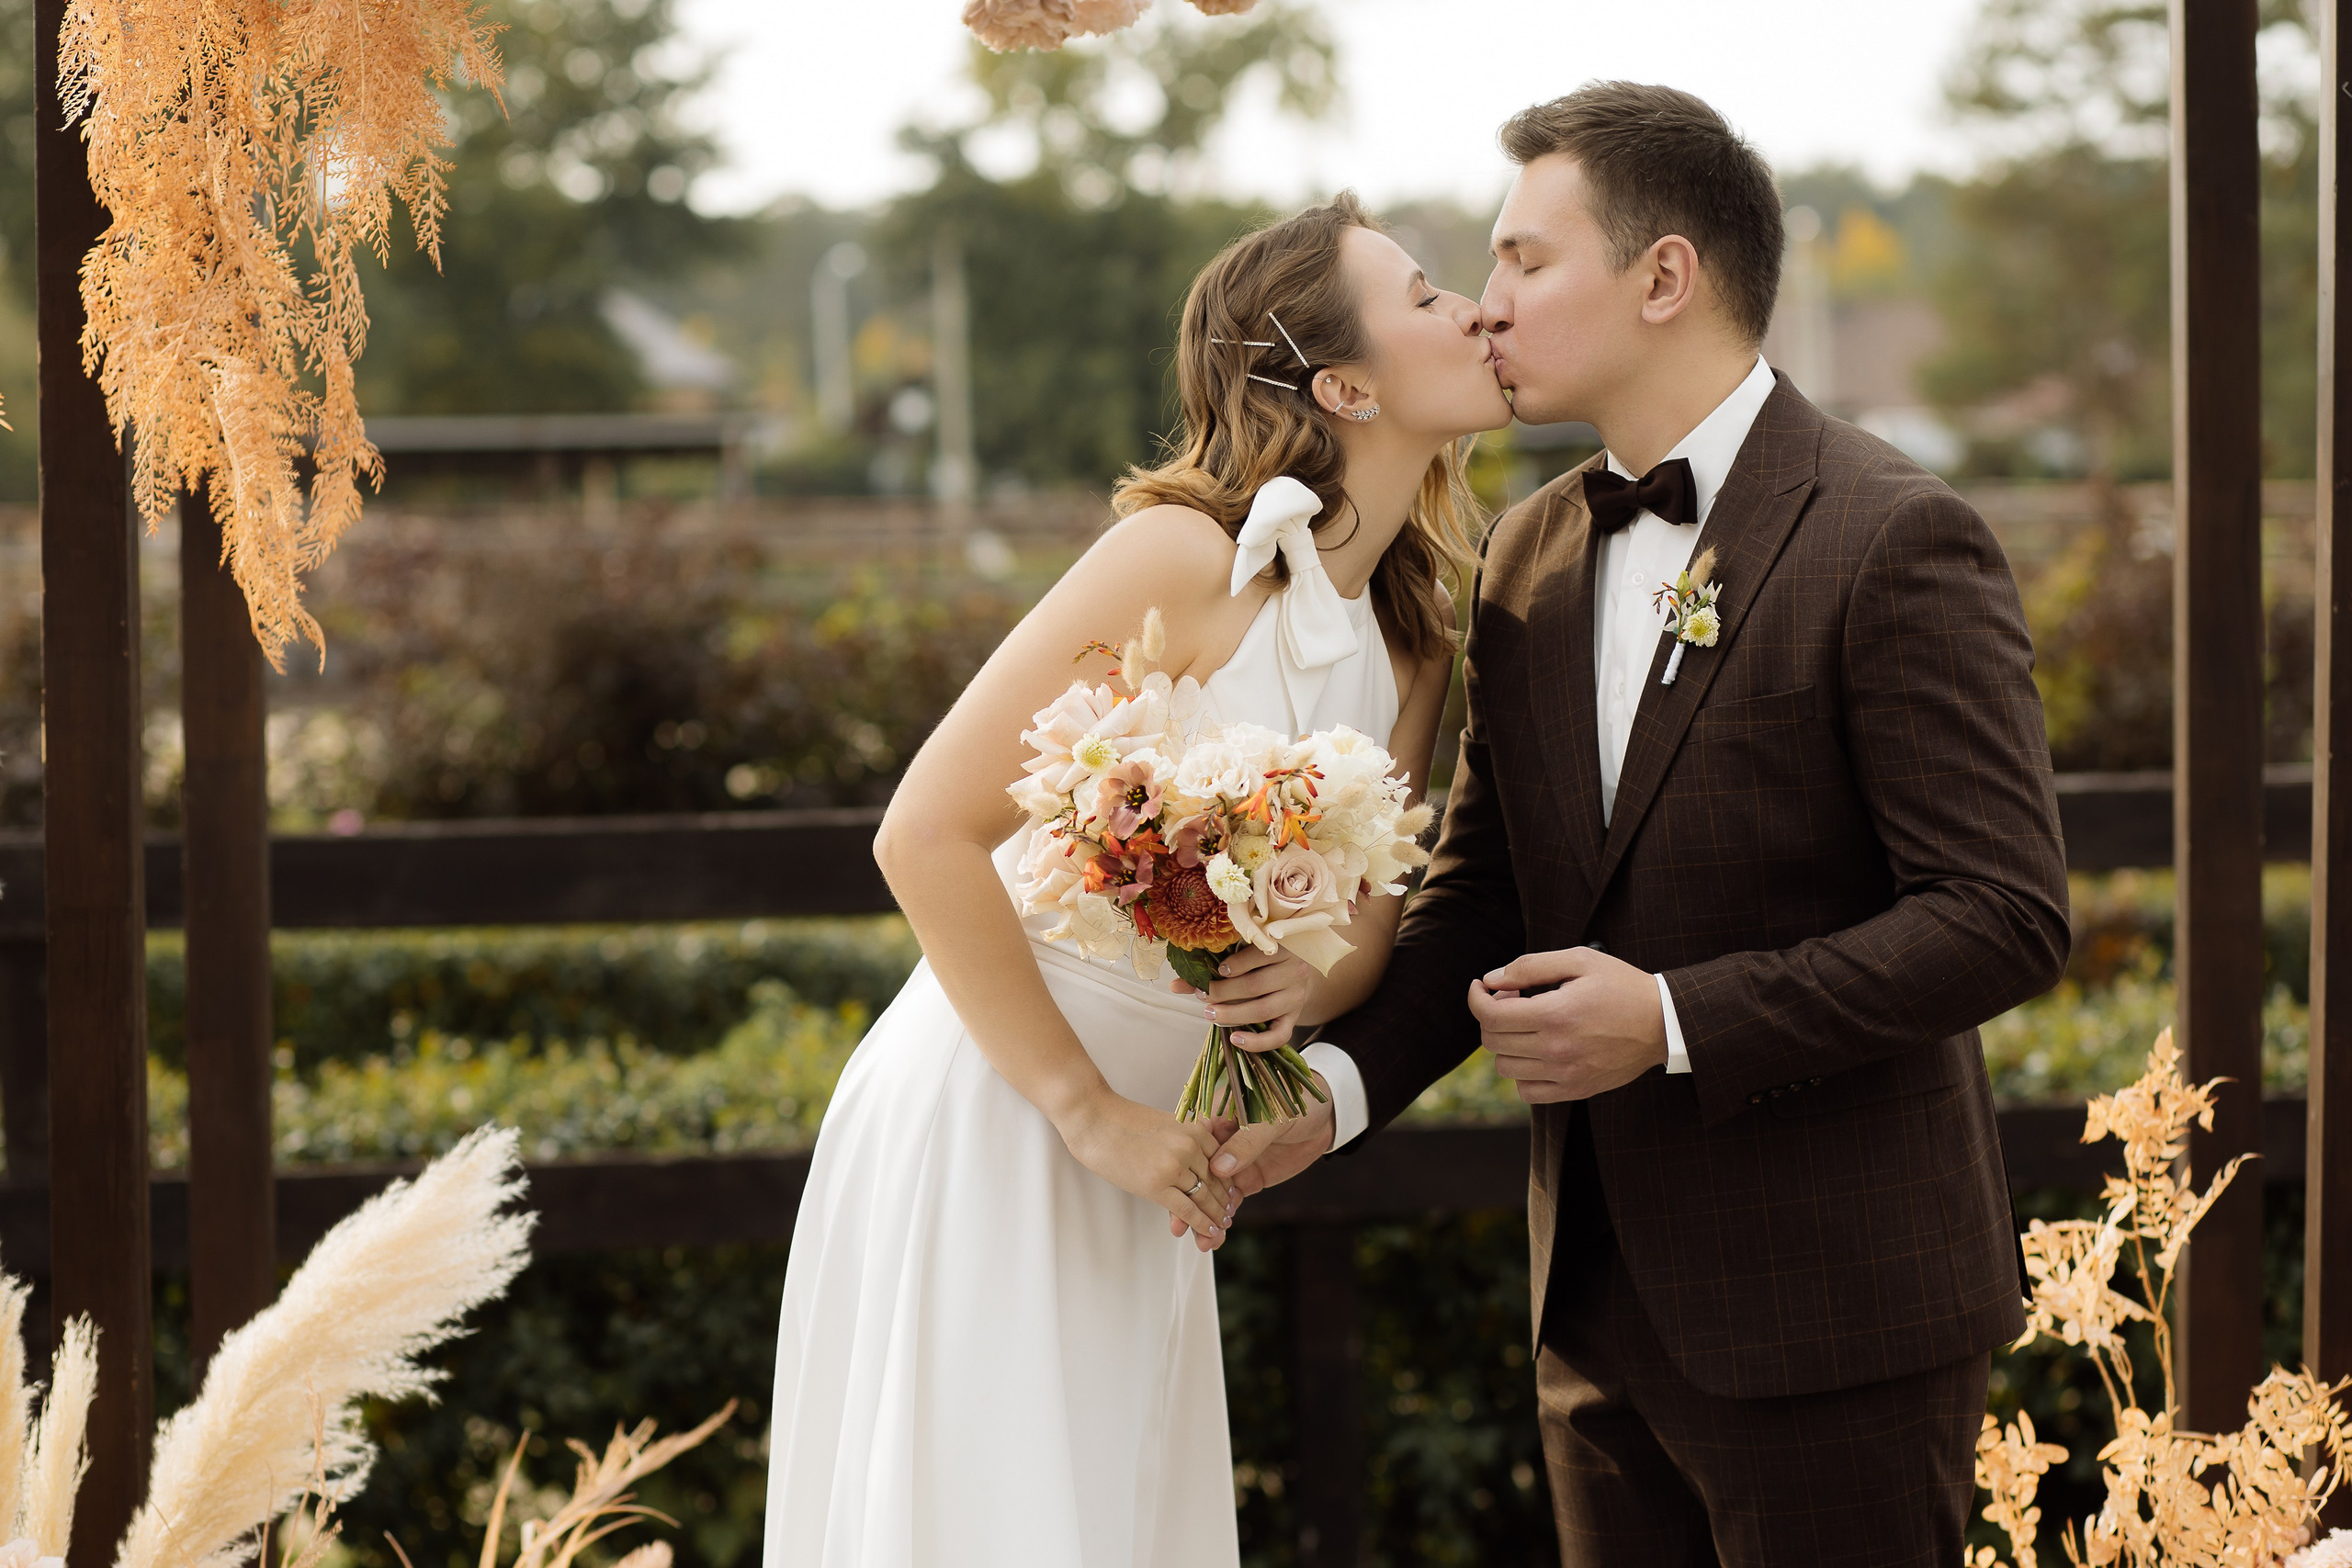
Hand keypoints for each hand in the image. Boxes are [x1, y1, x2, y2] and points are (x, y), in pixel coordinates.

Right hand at [1056, 1089, 1233, 1246]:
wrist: (1093, 1118)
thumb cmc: (1121, 1120)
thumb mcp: (1164, 1122)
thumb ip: (1184, 1139)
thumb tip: (1193, 1160)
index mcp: (1194, 1128)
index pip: (1221, 1161)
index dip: (1227, 1181)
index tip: (1232, 1194)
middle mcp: (1190, 1146)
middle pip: (1216, 1181)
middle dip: (1224, 1202)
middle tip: (1231, 1216)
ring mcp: (1175, 1165)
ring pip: (1204, 1197)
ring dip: (1216, 1216)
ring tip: (1223, 1227)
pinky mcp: (1157, 1184)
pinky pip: (1187, 1209)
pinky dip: (1201, 1223)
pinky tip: (1209, 1232)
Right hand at [1165, 1096, 1335, 1242]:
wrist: (1325, 1116)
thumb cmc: (1295, 1101)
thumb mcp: (1271, 1117)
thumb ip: (1247, 1140)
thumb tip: (1220, 1167)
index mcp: (1217, 1115)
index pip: (1191, 1144)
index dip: (1180, 1170)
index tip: (1173, 1194)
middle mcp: (1219, 1140)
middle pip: (1196, 1173)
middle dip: (1188, 1201)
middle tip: (1181, 1227)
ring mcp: (1233, 1161)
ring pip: (1211, 1191)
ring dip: (1204, 1216)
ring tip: (1202, 1242)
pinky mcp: (1247, 1177)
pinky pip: (1231, 1200)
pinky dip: (1223, 1217)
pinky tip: (1216, 1236)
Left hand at [1169, 944, 1317, 1049]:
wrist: (1296, 973)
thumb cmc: (1262, 961)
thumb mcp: (1242, 957)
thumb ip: (1211, 967)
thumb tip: (1173, 985)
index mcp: (1283, 947)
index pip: (1258, 955)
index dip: (1234, 965)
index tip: (1215, 972)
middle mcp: (1295, 971)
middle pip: (1255, 985)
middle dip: (1223, 992)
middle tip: (1201, 996)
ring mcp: (1296, 997)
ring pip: (1263, 1010)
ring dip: (1232, 1014)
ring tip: (1209, 1014)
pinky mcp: (1294, 1018)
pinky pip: (1279, 1036)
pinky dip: (1256, 1042)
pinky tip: (1235, 1039)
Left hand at [1469, 946, 1665, 1102]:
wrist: (1663, 1023)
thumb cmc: (1621, 985)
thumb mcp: (1579, 960)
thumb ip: (1530, 966)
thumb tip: (1491, 980)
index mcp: (1555, 1014)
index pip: (1489, 1015)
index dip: (1476, 998)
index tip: (1481, 987)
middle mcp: (1556, 1049)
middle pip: (1492, 1041)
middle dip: (1491, 1016)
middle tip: (1511, 1000)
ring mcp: (1565, 1075)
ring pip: (1505, 1067)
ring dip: (1506, 1043)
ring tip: (1526, 1025)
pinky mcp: (1575, 1091)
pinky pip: (1527, 1091)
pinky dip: (1522, 1072)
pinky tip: (1536, 1052)